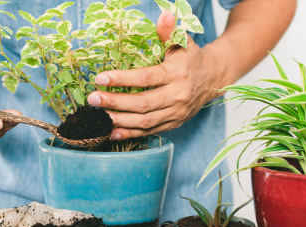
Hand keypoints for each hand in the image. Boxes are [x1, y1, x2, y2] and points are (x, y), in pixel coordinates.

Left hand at [86, 11, 230, 140]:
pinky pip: (149, 132)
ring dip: (119, 120)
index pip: (146, 78)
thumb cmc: (191, 58)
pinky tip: (111, 131)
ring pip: (144, 121)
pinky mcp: (173, 124)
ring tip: (97, 116)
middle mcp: (177, 96)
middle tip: (93, 98)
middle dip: (115, 103)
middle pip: (143, 104)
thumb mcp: (183, 42)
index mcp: (177, 74)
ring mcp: (175, 113)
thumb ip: (170, 31)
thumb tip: (164, 14)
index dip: (122, 79)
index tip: (101, 78)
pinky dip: (129, 134)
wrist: (212, 79)